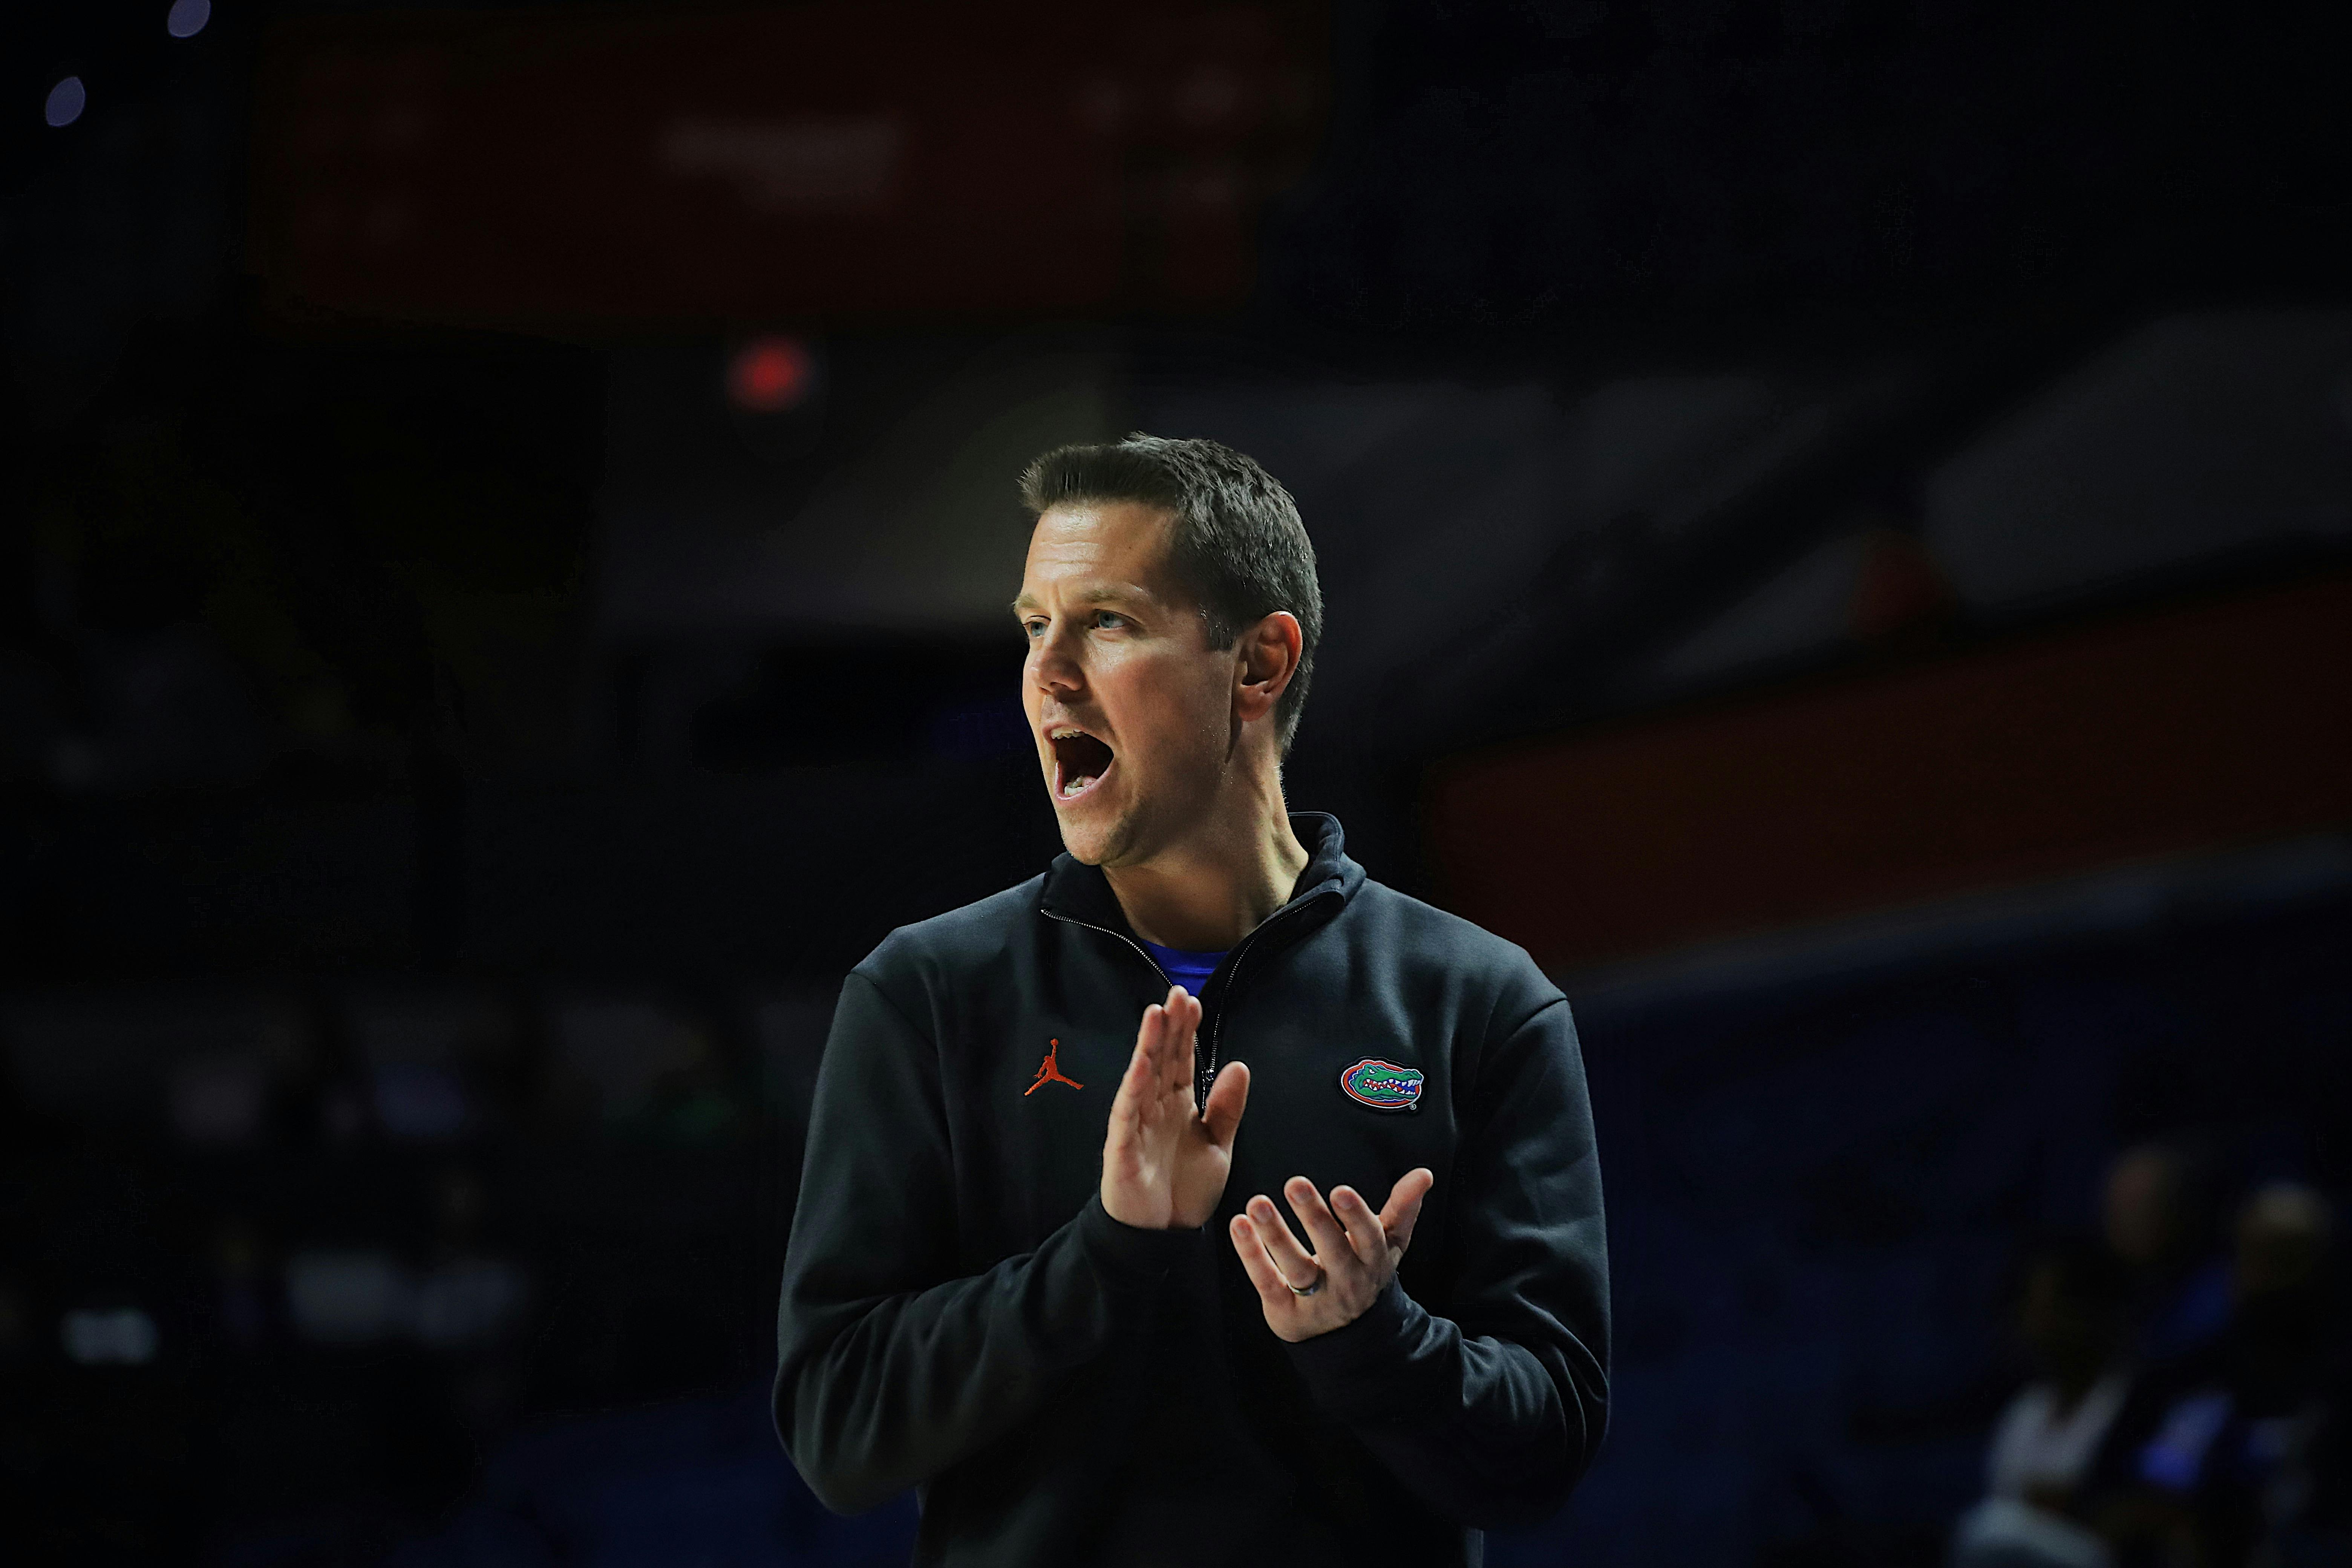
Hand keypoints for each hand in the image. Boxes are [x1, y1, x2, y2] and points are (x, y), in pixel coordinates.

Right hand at [1100, 986, 1249, 1229]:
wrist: (1163, 1236)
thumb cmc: (1184, 1190)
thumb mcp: (1218, 1146)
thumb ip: (1228, 1109)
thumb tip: (1240, 1065)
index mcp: (1178, 1105)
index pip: (1181, 1059)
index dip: (1186, 1031)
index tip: (1193, 1002)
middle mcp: (1155, 1107)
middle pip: (1162, 1059)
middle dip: (1168, 1026)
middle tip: (1177, 993)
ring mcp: (1137, 1124)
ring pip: (1142, 1077)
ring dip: (1148, 1046)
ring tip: (1156, 1014)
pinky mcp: (1122, 1146)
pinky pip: (1127, 1113)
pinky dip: (1134, 1089)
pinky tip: (1141, 1066)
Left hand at [1229, 1169, 1433, 1340]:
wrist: (1350, 1336)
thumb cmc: (1366, 1273)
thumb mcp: (1389, 1244)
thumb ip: (1403, 1208)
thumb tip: (1423, 1174)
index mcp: (1373, 1262)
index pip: (1368, 1238)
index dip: (1356, 1216)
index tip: (1341, 1190)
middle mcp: (1347, 1282)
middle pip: (1332, 1250)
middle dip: (1315, 1217)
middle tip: (1295, 1184)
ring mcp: (1316, 1300)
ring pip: (1296, 1267)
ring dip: (1275, 1234)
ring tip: (1257, 1203)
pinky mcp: (1286, 1312)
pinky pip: (1267, 1282)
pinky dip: (1251, 1255)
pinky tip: (1239, 1226)